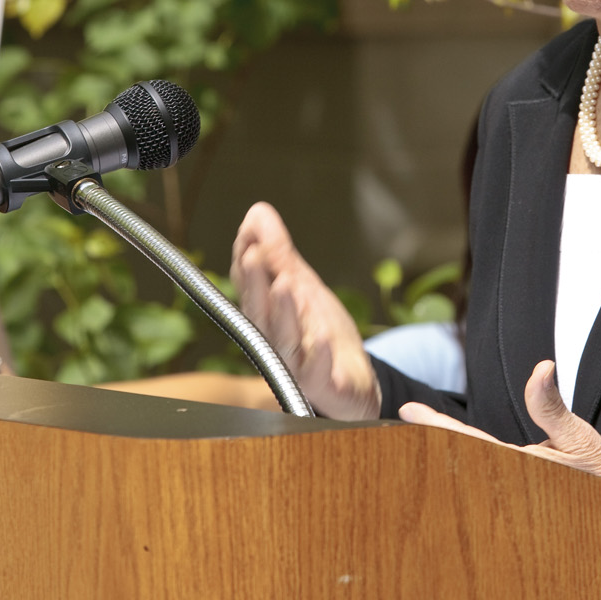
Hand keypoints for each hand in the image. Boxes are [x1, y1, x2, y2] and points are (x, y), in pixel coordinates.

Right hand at [230, 201, 380, 420]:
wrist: (352, 383)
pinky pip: (318, 373)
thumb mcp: (303, 286)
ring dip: (283, 314)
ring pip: (284, 341)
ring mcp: (298, 366)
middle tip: (254, 255)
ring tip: (286, 284)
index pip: (251, 288)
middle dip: (255, 285)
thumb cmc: (321, 333)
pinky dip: (318, 356)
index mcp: (267, 317)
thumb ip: (279, 253)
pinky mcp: (324, 386)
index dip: (248, 265)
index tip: (249, 236)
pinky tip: (321, 337)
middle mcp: (276, 341)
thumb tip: (257, 213)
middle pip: (260, 314)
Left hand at [398, 360, 600, 491]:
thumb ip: (553, 408)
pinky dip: (466, 470)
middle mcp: (511, 485)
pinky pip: (488, 483)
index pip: (469, 442)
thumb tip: (541, 367)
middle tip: (398, 421)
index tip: (408, 411)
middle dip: (430, 443)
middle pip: (461, 461)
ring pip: (471, 475)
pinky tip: (449, 462)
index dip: (437, 426)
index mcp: (521, 468)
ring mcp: (514, 497)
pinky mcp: (521, 503)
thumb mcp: (581, 439)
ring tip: (414, 436)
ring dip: (444, 457)